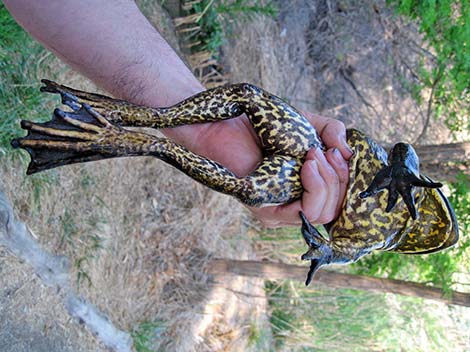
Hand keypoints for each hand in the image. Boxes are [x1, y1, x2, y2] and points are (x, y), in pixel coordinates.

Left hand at [186, 111, 352, 227]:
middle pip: (335, 209)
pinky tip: (308, 164)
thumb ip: (332, 131)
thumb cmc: (264, 126)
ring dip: (328, 181)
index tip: (337, 152)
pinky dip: (315, 187)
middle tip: (326, 152)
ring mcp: (280, 213)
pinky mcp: (267, 213)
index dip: (346, 179)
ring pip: (324, 212)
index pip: (339, 200)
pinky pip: (306, 212)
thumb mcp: (308, 123)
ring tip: (314, 155)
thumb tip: (349, 152)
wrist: (228, 123)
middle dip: (339, 178)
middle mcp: (292, 206)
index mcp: (303, 191)